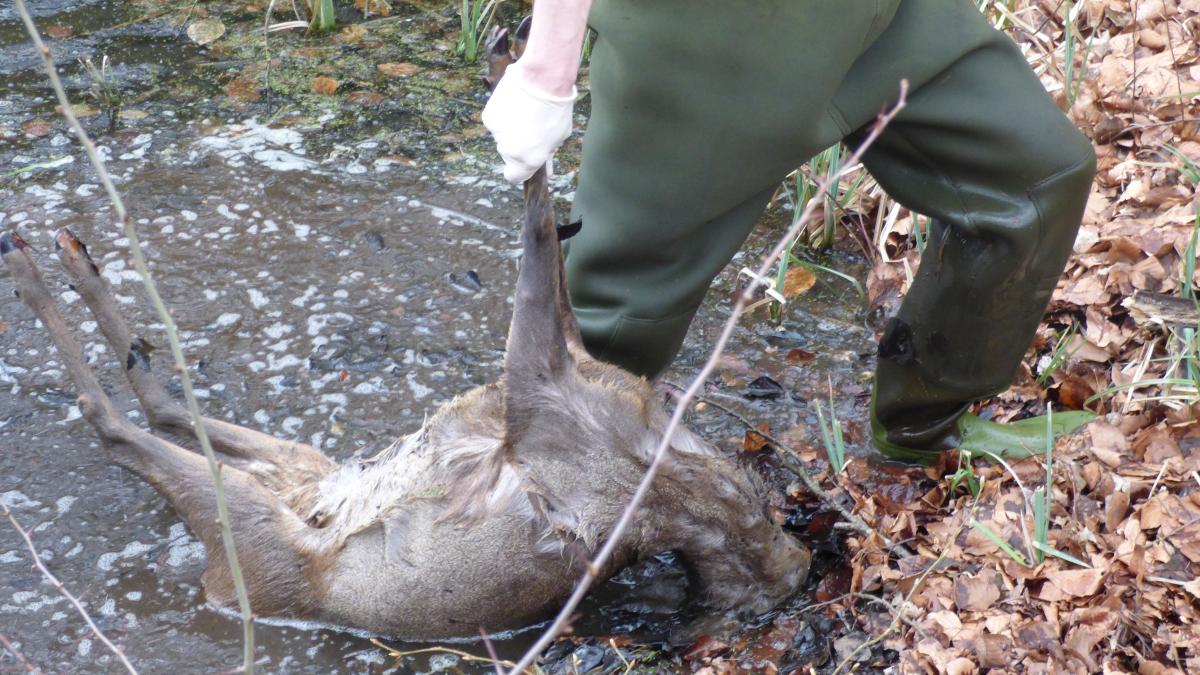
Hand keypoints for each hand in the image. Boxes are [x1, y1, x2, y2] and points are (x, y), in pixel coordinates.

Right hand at [482, 62, 575, 183]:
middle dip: (518, 145)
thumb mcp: (559, 136)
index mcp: (529, 160)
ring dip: (510, 128)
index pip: (515, 176)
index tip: (525, 160)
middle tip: (530, 127)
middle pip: (509, 154)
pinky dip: (502, 115)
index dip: (520, 170)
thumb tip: (544, 166)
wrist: (541, 79)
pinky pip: (495, 121)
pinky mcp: (488, 117)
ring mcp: (497, 134)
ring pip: (501, 137)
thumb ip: (547, 152)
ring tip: (524, 111)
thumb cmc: (557, 108)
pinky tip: (513, 104)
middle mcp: (509, 151)